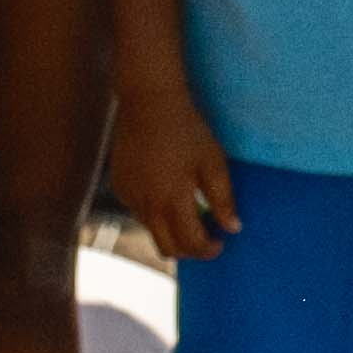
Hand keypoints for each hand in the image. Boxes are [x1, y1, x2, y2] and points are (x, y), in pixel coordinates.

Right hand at [108, 78, 239, 265]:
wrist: (147, 103)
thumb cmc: (187, 130)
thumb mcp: (213, 162)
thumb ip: (223, 199)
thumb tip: (233, 228)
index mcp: (173, 199)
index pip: (191, 243)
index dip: (208, 250)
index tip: (219, 243)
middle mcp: (148, 204)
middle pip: (167, 248)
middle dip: (188, 250)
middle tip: (204, 238)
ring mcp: (130, 197)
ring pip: (151, 230)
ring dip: (170, 230)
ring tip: (187, 211)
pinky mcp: (120, 187)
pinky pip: (138, 211)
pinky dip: (154, 212)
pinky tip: (165, 191)